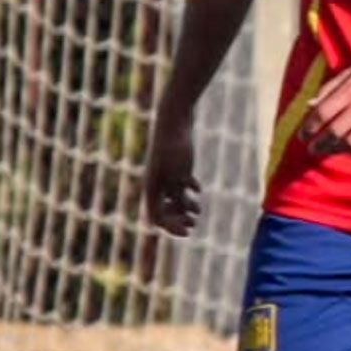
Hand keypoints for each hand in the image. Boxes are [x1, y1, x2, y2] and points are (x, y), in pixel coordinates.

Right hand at [143, 107, 201, 235]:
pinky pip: (179, 181)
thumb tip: (176, 215)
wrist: (174, 118)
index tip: (188, 232)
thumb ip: (177, 195)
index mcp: (152, 188)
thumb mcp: (178, 175)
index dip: (171, 227)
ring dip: (184, 206)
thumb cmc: (175, 146)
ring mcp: (165, 172)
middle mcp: (156, 182)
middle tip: (194, 223)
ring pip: (172, 195)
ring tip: (198, 210)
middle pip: (163, 209)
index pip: (157, 217)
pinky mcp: (175, 162)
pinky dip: (188, 189)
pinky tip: (198, 190)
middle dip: (178, 219)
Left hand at [299, 50, 350, 155]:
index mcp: (350, 90)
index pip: (322, 113)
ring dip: (339, 149)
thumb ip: (330, 87)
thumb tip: (310, 105)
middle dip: (320, 144)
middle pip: (335, 132)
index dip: (309, 127)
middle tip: (313, 149)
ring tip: (332, 150)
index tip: (303, 136)